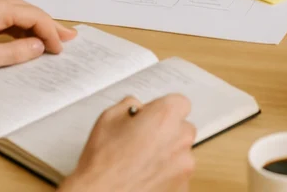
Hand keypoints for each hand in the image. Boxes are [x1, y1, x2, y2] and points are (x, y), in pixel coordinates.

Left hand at [0, 0, 75, 75]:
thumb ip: (14, 53)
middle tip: (69, 37)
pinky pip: (8, 17)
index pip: (34, 17)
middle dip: (50, 25)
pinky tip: (26, 37)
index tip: (60, 48)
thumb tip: (38, 47)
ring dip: (37, 25)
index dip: (50, 32)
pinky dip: (22, 27)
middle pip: (30, 11)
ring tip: (54, 38)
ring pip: (20, 13)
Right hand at [61, 94, 194, 191]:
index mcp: (165, 116)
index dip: (163, 109)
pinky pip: (177, 174)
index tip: (152, 115)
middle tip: (143, 139)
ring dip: (166, 154)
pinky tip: (144, 175)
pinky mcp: (181, 187)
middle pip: (182, 128)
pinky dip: (165, 174)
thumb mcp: (109, 117)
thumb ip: (130, 105)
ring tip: (140, 161)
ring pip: (180, 153)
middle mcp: (180, 139)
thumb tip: (136, 109)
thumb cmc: (103, 164)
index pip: (180, 102)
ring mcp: (183, 166)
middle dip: (166, 131)